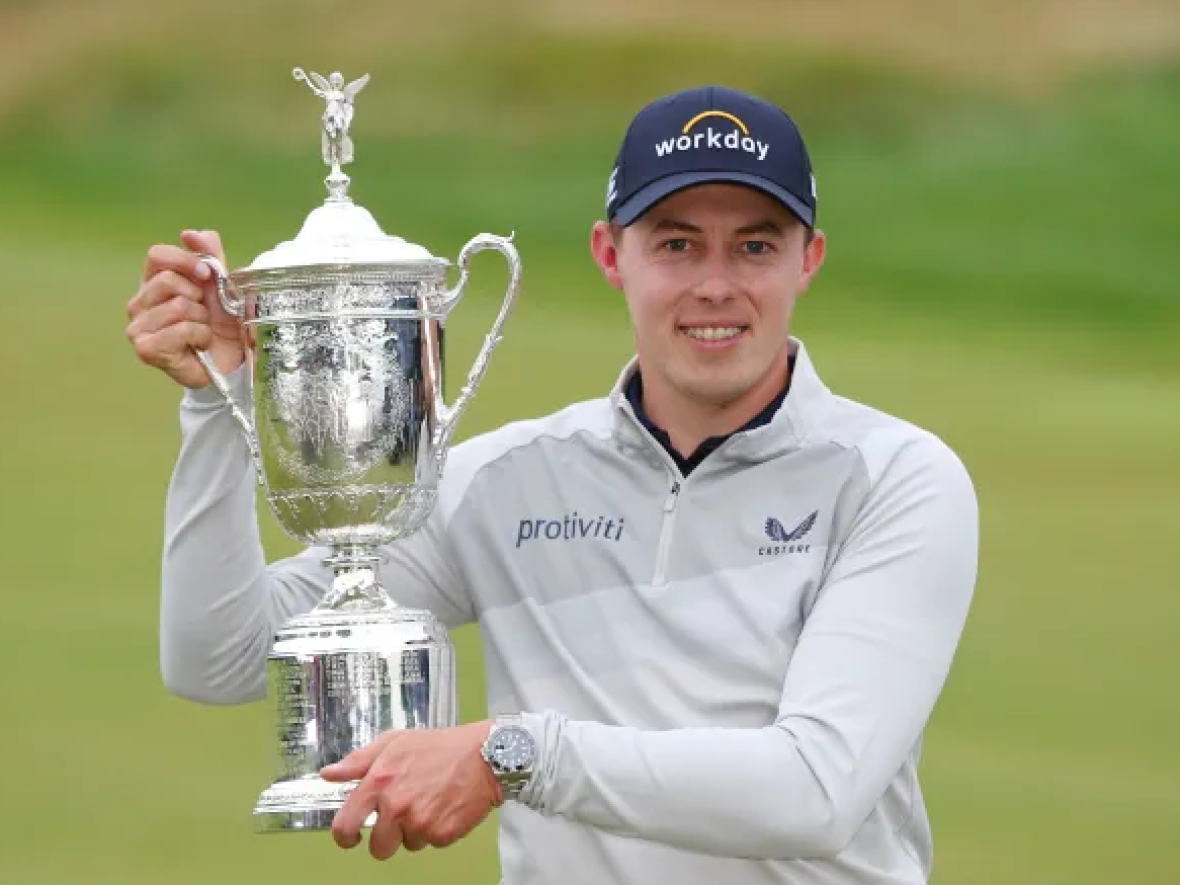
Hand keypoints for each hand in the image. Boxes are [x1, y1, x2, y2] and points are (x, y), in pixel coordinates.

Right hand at [126, 229, 243, 388]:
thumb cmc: (221, 325)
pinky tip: (197, 345)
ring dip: (201, 320)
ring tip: (201, 331)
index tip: (206, 275)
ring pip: (178, 306)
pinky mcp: (146, 348)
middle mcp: (139, 303)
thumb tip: (190, 234)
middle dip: (198, 297)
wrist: (229, 362)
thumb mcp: (221, 286)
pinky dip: (199, 336)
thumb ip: (210, 256)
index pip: (157, 255)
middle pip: (167, 280)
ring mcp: (138, 327)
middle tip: (203, 314)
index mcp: (153, 282)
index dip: (186, 261)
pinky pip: (181, 329)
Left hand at [322, 721, 500, 859]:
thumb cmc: (440, 746)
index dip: (344, 836)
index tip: (351, 836)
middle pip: (378, 847)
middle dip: (387, 838)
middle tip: (402, 817)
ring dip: (415, 830)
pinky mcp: (441, 835)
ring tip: (430, 802)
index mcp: (379, 782)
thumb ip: (358, 760)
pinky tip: (445, 806)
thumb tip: (329, 773)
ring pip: (407, 844)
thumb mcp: (395, 742)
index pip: (345, 824)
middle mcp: (396, 806)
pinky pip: (431, 843)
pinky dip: (437, 830)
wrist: (484, 755)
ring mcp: (419, 823)